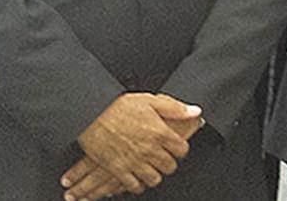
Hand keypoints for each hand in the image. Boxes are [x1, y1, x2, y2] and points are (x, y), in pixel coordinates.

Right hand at [71, 93, 199, 194]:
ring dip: (154, 174)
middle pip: (169, 167)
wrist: (91, 115)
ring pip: (154, 179)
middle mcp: (149, 150)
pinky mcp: (119, 170)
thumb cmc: (118, 107)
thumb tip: (195, 111)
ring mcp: (134, 162)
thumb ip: (175, 108)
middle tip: (164, 159)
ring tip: (151, 168)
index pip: (182, 149)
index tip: (176, 148)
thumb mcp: (151, 101)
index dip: (180, 149)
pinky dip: (137, 184)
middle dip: (169, 163)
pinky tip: (136, 177)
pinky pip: (134, 185)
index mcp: (160, 133)